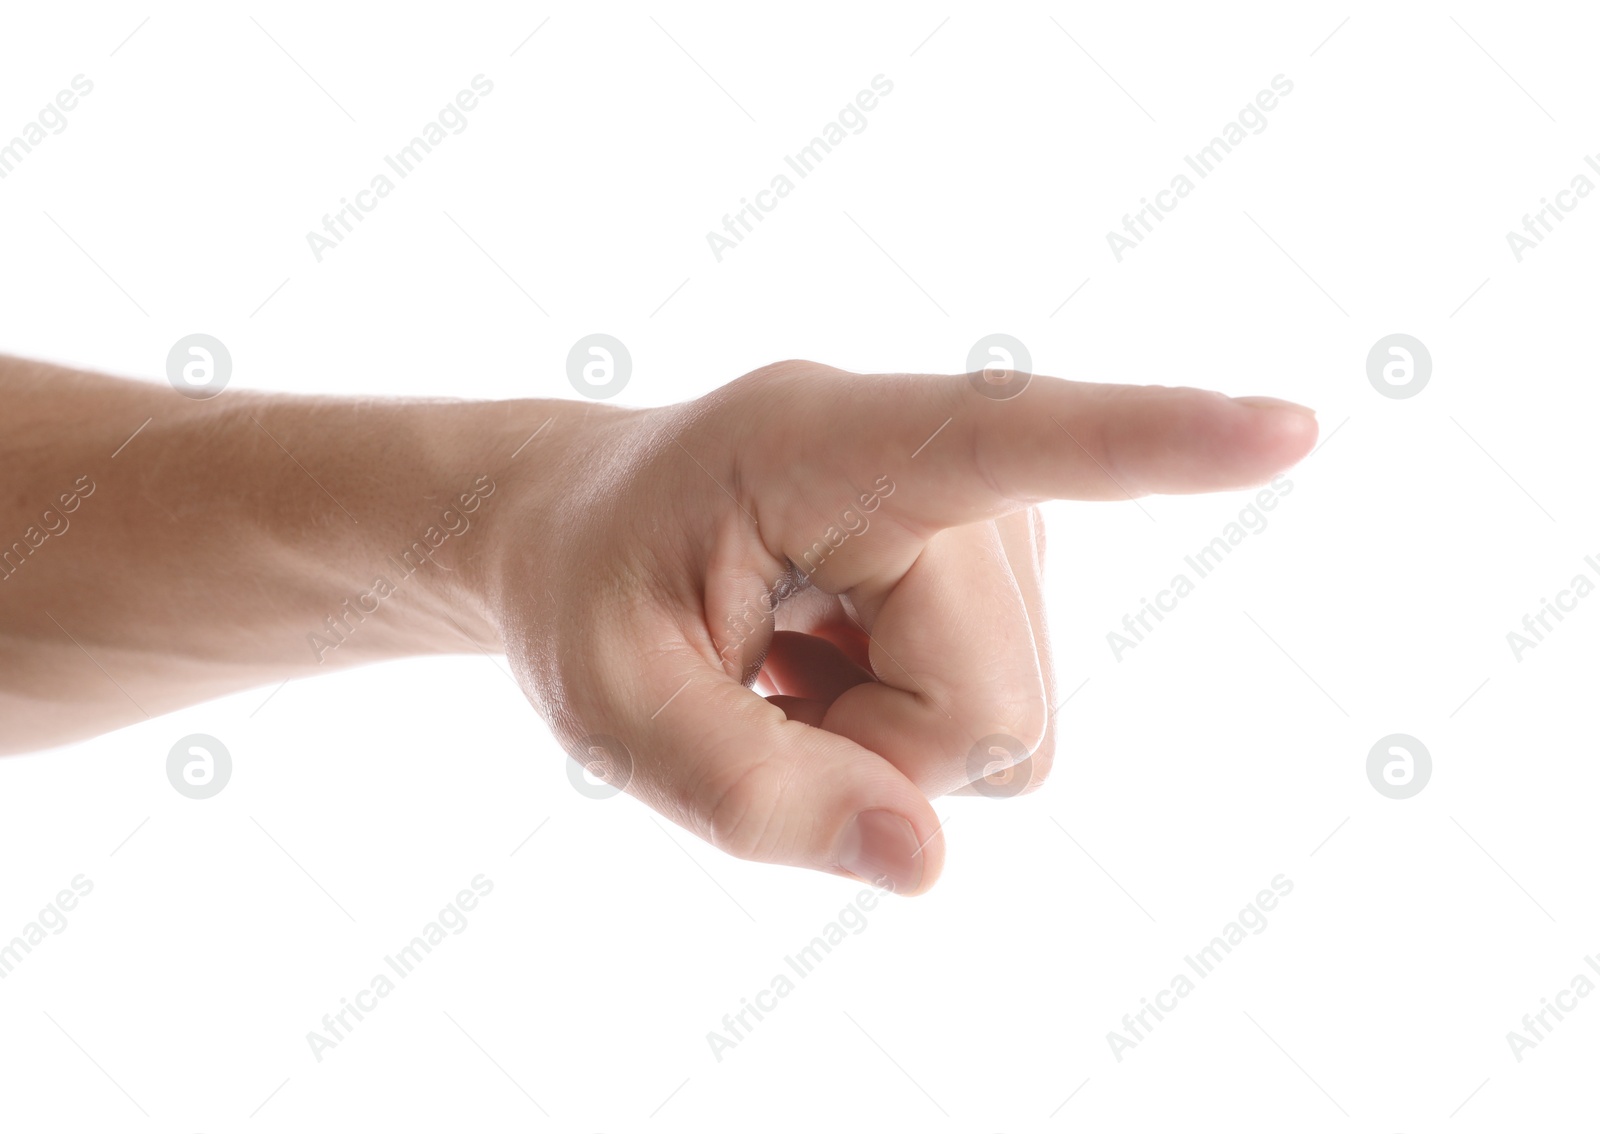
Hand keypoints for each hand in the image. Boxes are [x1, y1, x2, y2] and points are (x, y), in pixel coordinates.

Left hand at [483, 361, 1317, 894]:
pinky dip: (912, 733)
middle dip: (872, 752)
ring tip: (791, 659)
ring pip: (1007, 728)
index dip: (1150, 440)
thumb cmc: (590, 595)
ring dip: (887, 741)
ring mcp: (993, 519)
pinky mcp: (1008, 573)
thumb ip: (754, 794)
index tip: (1286, 432)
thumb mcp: (612, 706)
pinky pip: (1002, 724)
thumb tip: (927, 861)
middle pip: (988, 706)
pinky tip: (834, 661)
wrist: (591, 531)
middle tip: (763, 684)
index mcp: (816, 439)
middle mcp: (935, 462)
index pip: (1001, 434)